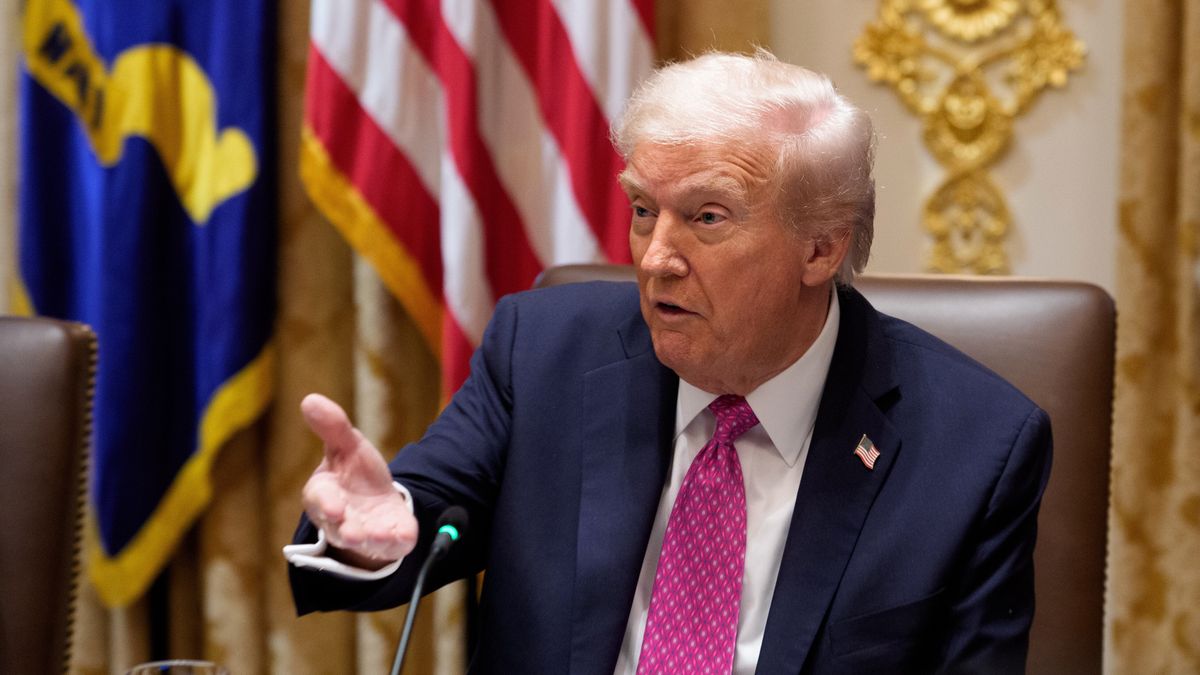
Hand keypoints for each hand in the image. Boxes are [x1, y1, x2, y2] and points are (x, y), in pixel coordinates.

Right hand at [299, 393, 417, 568]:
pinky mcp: (390, 541)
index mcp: (324, 496)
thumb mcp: (347, 446)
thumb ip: (333, 427)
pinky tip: (403, 535)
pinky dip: (398, 541)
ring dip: (370, 539)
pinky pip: (393, 544)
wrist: (377, 502)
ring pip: (365, 541)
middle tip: (351, 532)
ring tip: (375, 535)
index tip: (334, 508)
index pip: (320, 501)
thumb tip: (310, 399)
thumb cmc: (354, 474)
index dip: (326, 504)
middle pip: (340, 528)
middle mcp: (341, 520)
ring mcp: (365, 534)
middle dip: (346, 530)